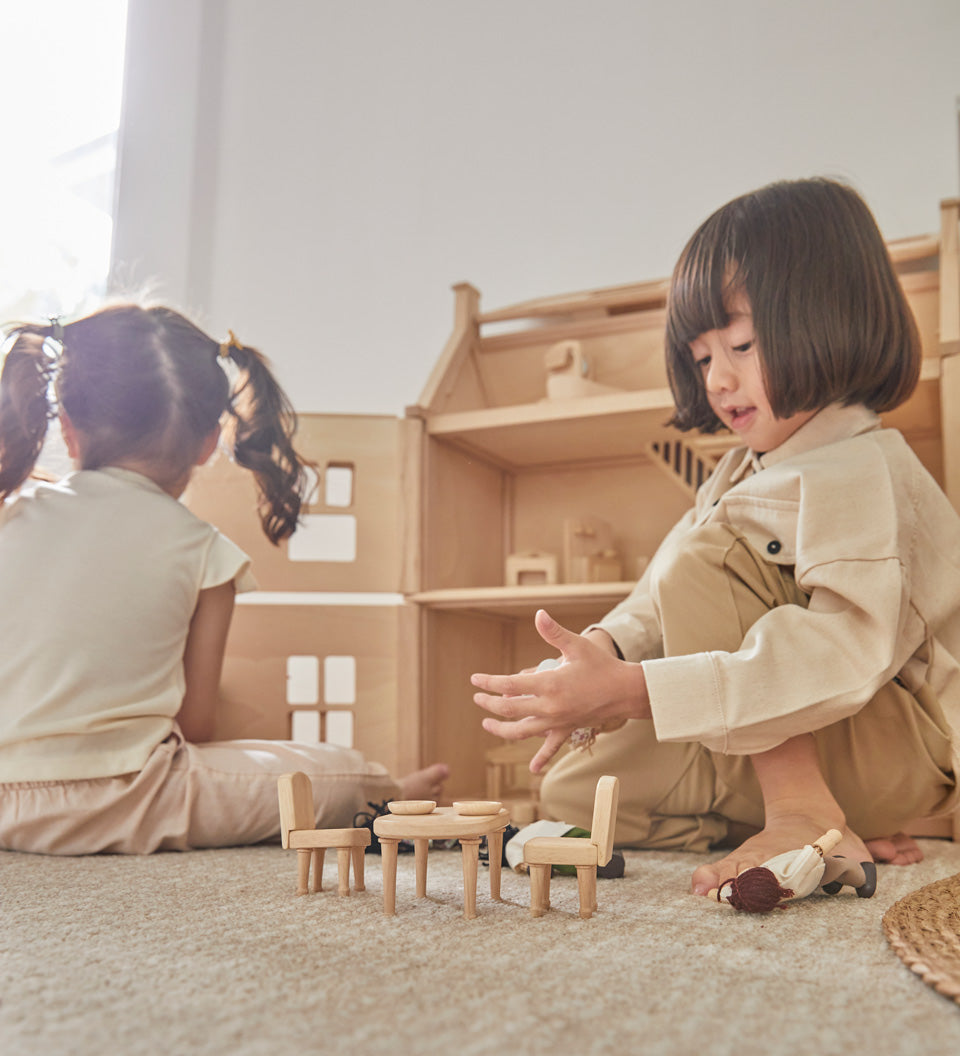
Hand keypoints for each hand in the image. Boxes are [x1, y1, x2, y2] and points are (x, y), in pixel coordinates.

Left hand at [471, 609, 649, 771]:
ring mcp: (558, 722)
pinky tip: (533, 769)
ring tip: (488, 725)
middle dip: (489, 704)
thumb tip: (539, 614)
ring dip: (502, 730)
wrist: (626, 691)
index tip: (475, 679)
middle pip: (509, 710)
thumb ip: (554, 633)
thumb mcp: (577, 645)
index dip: (489, 682)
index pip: (509, 685)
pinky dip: (541, 758)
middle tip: (477, 697)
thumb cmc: (601, 665)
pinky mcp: (567, 729)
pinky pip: (551, 747)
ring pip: (522, 732)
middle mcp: (550, 707)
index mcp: (549, 684)